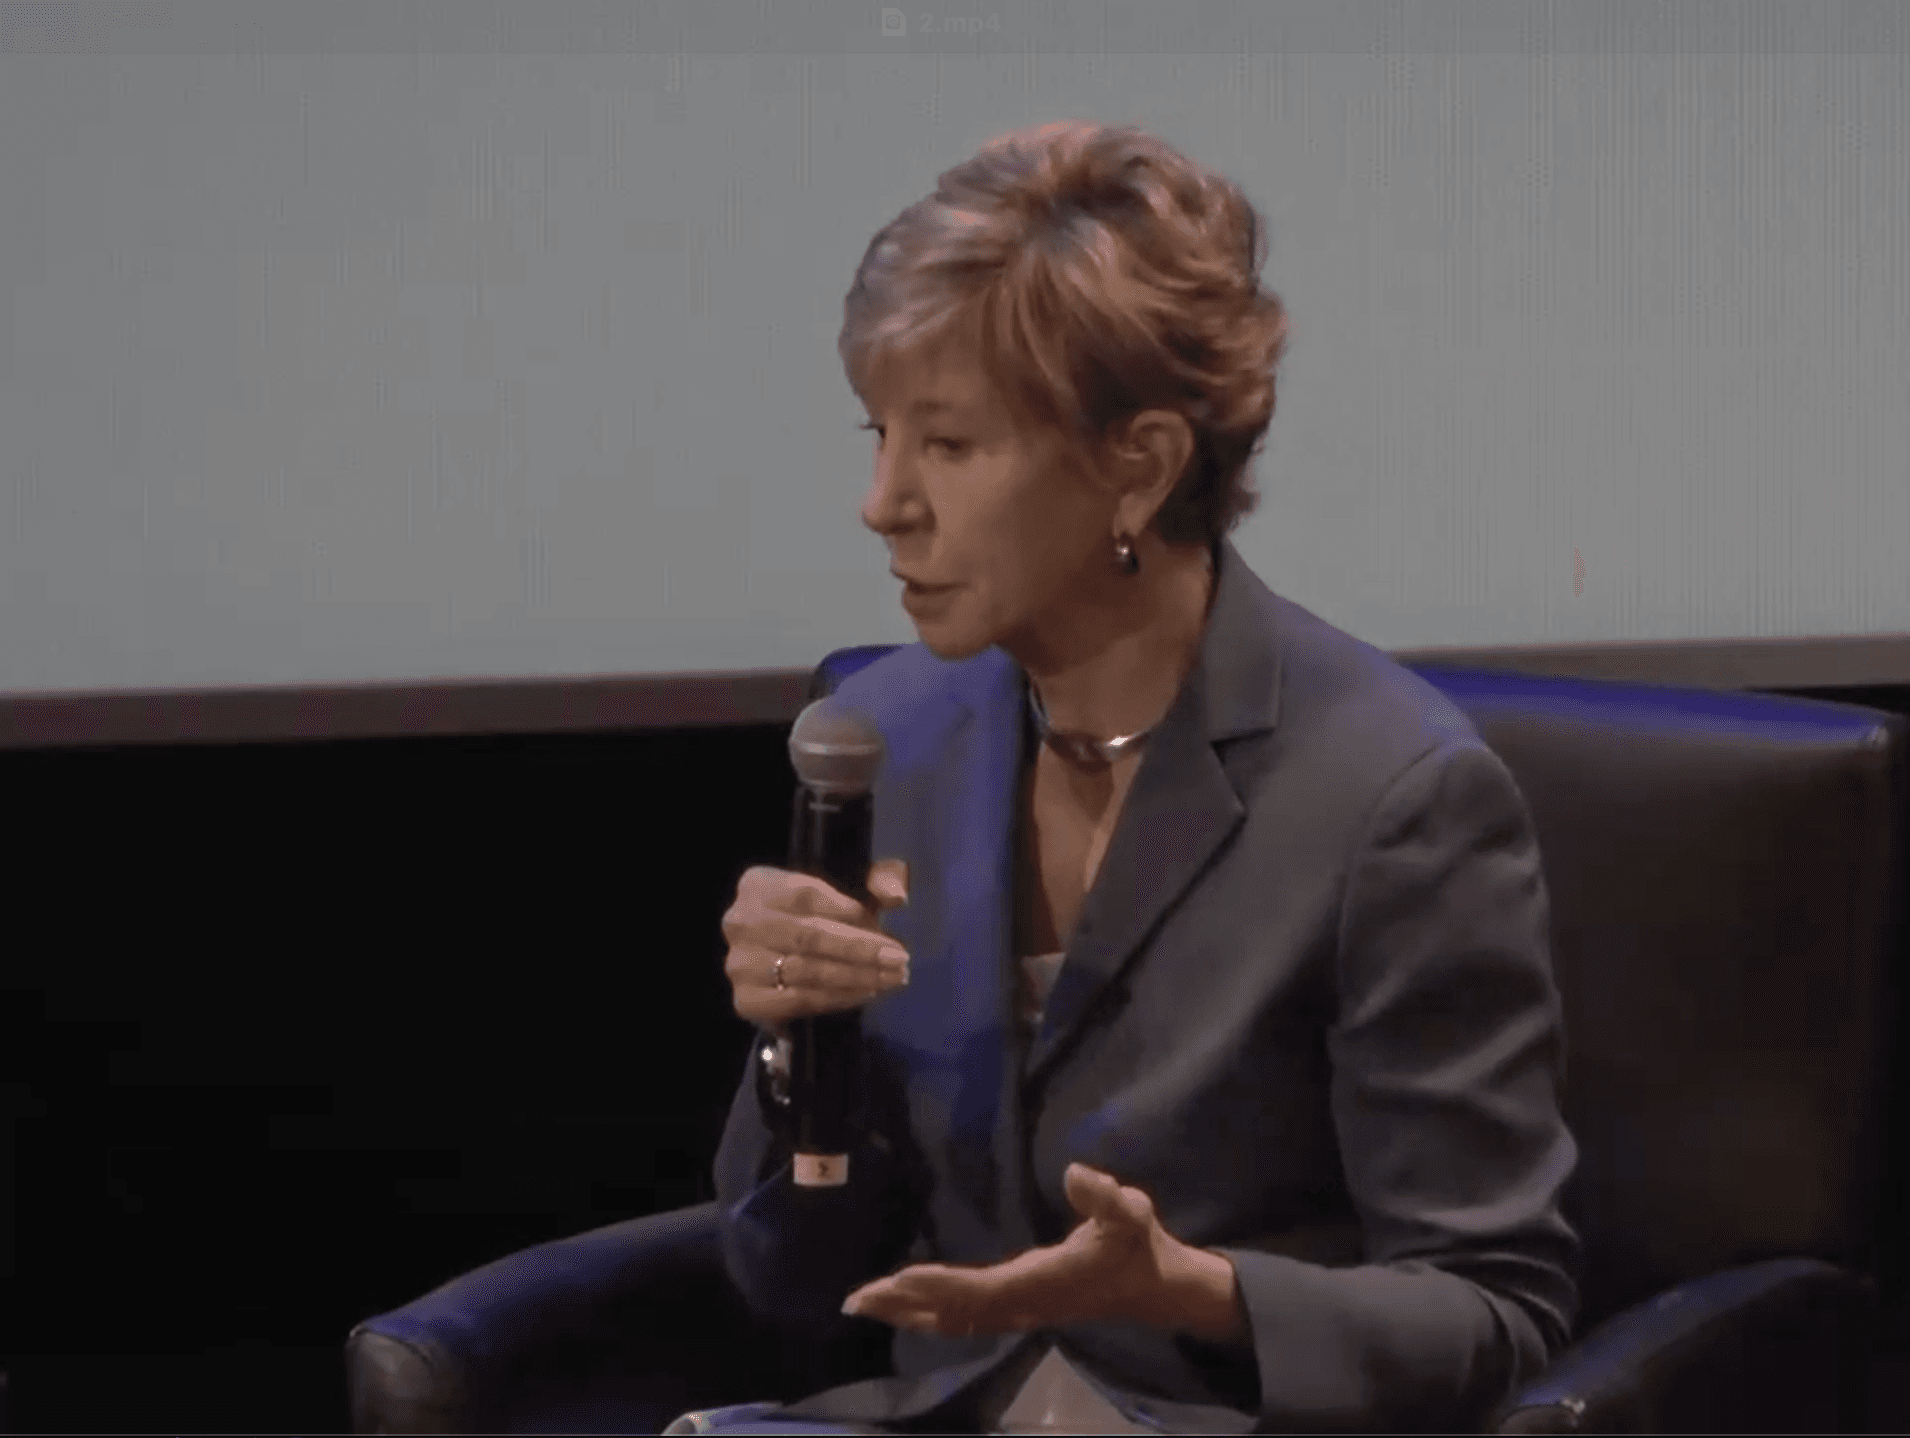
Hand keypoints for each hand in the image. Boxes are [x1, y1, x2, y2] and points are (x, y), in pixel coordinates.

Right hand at [722, 861, 910, 1039]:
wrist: (783, 961)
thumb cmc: (820, 917)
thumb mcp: (848, 887)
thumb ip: (877, 880)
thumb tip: (897, 893)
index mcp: (759, 884)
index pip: (808, 894)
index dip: (852, 913)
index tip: (889, 931)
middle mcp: (740, 922)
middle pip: (808, 936)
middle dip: (860, 950)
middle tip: (899, 961)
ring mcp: (740, 963)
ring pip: (806, 971)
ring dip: (856, 977)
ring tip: (891, 979)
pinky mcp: (746, 1000)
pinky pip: (798, 1001)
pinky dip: (836, 999)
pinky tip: (865, 994)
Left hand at [841, 1163, 1186, 1336]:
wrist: (1156, 1289)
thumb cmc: (1138, 1245)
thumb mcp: (1131, 1212)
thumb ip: (1105, 1195)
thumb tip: (1075, 1173)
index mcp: (1041, 1282)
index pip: (978, 1288)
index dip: (937, 1285)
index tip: (897, 1279)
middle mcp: (1023, 1304)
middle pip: (954, 1311)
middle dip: (906, 1305)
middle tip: (856, 1300)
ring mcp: (1021, 1311)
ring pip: (956, 1320)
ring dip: (911, 1313)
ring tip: (866, 1304)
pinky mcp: (1021, 1310)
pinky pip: (967, 1318)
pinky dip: (932, 1313)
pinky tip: (910, 1309)